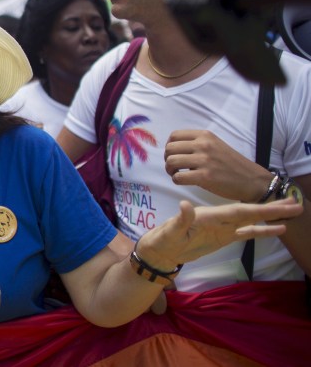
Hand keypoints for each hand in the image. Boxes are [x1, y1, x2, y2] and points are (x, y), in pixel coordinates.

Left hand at [136, 198, 302, 270]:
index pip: (237, 211)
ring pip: (251, 220)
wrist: (160, 251)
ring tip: (292, 212)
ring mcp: (223, 228)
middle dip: (271, 209)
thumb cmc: (163, 239)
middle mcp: (219, 219)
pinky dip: (262, 231)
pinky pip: (246, 233)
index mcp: (209, 215)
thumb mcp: (170, 231)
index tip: (276, 205)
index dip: (257, 209)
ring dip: (271, 217)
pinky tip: (277, 229)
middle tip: (296, 204)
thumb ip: (181, 220)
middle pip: (249, 212)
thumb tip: (185, 205)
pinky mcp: (224, 237)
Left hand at [164, 130, 270, 201]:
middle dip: (168, 159)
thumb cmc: (231, 164)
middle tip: (174, 167)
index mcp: (205, 135)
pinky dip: (176, 180)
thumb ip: (197, 144)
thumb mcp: (215, 145)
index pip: (174, 136)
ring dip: (170, 170)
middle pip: (170, 148)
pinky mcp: (205, 177)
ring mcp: (204, 160)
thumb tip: (174, 148)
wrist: (251, 180)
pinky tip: (184, 181)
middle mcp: (203, 145)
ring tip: (177, 174)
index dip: (170, 147)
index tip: (175, 155)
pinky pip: (178, 177)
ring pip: (171, 162)